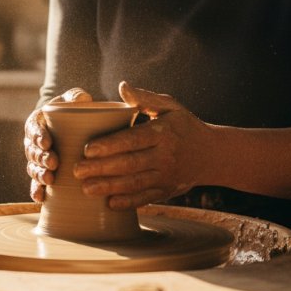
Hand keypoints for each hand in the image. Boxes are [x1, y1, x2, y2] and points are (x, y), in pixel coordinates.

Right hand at [24, 87, 92, 201]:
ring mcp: (38, 159)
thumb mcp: (75, 99)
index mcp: (38, 121)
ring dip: (39, 174)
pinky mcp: (44, 173)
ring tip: (50, 179)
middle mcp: (34, 142)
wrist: (78, 127)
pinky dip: (36, 190)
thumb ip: (76, 96)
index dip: (38, 136)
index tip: (47, 142)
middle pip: (32, 150)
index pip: (33, 127)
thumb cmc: (75, 110)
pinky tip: (40, 198)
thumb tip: (81, 99)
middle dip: (41, 157)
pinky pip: (36, 183)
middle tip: (53, 162)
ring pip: (33, 168)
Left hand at [72, 81, 211, 209]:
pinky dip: (128, 203)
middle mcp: (165, 156)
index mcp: (163, 133)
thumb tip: (122, 86)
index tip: (88, 149)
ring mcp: (166, 176)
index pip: (133, 140)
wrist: (212, 155)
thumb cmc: (184, 126)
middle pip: (129, 164)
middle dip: (102, 169)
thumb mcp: (170, 106)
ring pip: (134, 184)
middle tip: (77, 170)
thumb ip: (145, 97)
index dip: (110, 146)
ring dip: (109, 187)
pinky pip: (145, 198)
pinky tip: (109, 203)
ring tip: (86, 188)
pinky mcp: (167, 191)